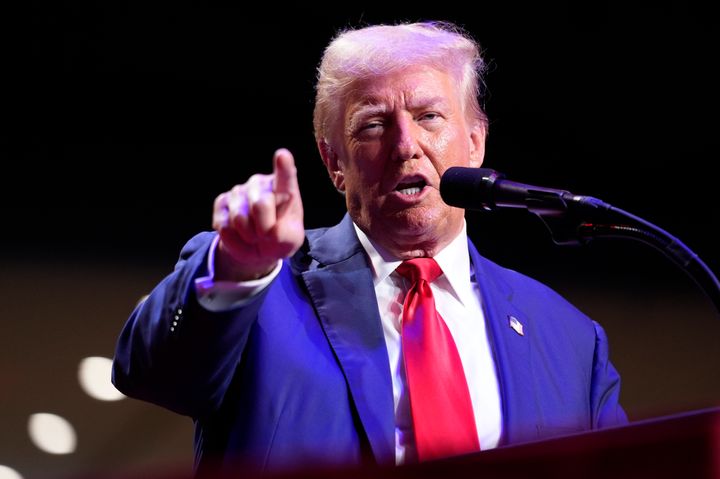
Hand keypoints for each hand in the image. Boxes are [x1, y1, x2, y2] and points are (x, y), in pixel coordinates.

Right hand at [212, 148, 303, 280]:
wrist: (257, 247)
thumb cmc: (279, 237)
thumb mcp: (291, 240)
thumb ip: (284, 234)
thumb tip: (270, 230)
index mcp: (284, 189)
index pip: (285, 177)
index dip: (284, 166)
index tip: (282, 156)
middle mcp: (260, 184)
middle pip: (260, 206)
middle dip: (264, 229)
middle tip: (267, 234)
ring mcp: (239, 191)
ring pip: (239, 219)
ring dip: (249, 236)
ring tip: (255, 235)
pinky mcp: (221, 202)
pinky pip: (225, 227)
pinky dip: (235, 241)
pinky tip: (241, 236)